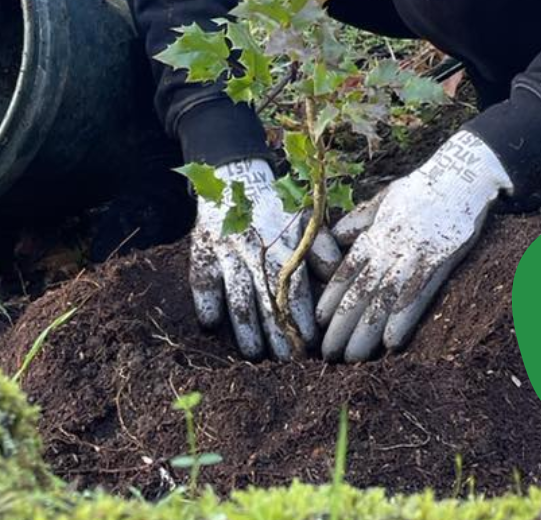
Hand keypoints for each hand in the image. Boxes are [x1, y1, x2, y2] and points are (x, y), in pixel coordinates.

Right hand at [189, 158, 340, 359]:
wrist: (236, 180)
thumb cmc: (277, 209)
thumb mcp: (305, 220)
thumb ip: (322, 248)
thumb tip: (337, 277)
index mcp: (284, 244)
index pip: (295, 289)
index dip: (302, 318)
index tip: (311, 343)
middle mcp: (256, 250)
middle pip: (267, 301)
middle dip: (277, 334)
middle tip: (286, 361)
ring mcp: (227, 253)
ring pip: (237, 298)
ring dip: (245, 329)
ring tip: (254, 354)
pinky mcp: (202, 253)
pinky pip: (202, 283)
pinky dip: (207, 304)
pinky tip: (212, 325)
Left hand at [316, 129, 512, 361]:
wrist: (461, 176)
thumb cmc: (422, 188)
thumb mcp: (384, 198)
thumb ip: (359, 220)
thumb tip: (335, 236)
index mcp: (376, 233)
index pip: (346, 271)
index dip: (331, 298)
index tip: (318, 323)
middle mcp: (390, 247)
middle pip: (360, 292)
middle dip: (342, 325)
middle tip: (328, 355)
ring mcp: (414, 256)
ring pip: (383, 300)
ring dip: (366, 332)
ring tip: (353, 358)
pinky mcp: (439, 262)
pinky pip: (418, 296)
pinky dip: (403, 320)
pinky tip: (391, 343)